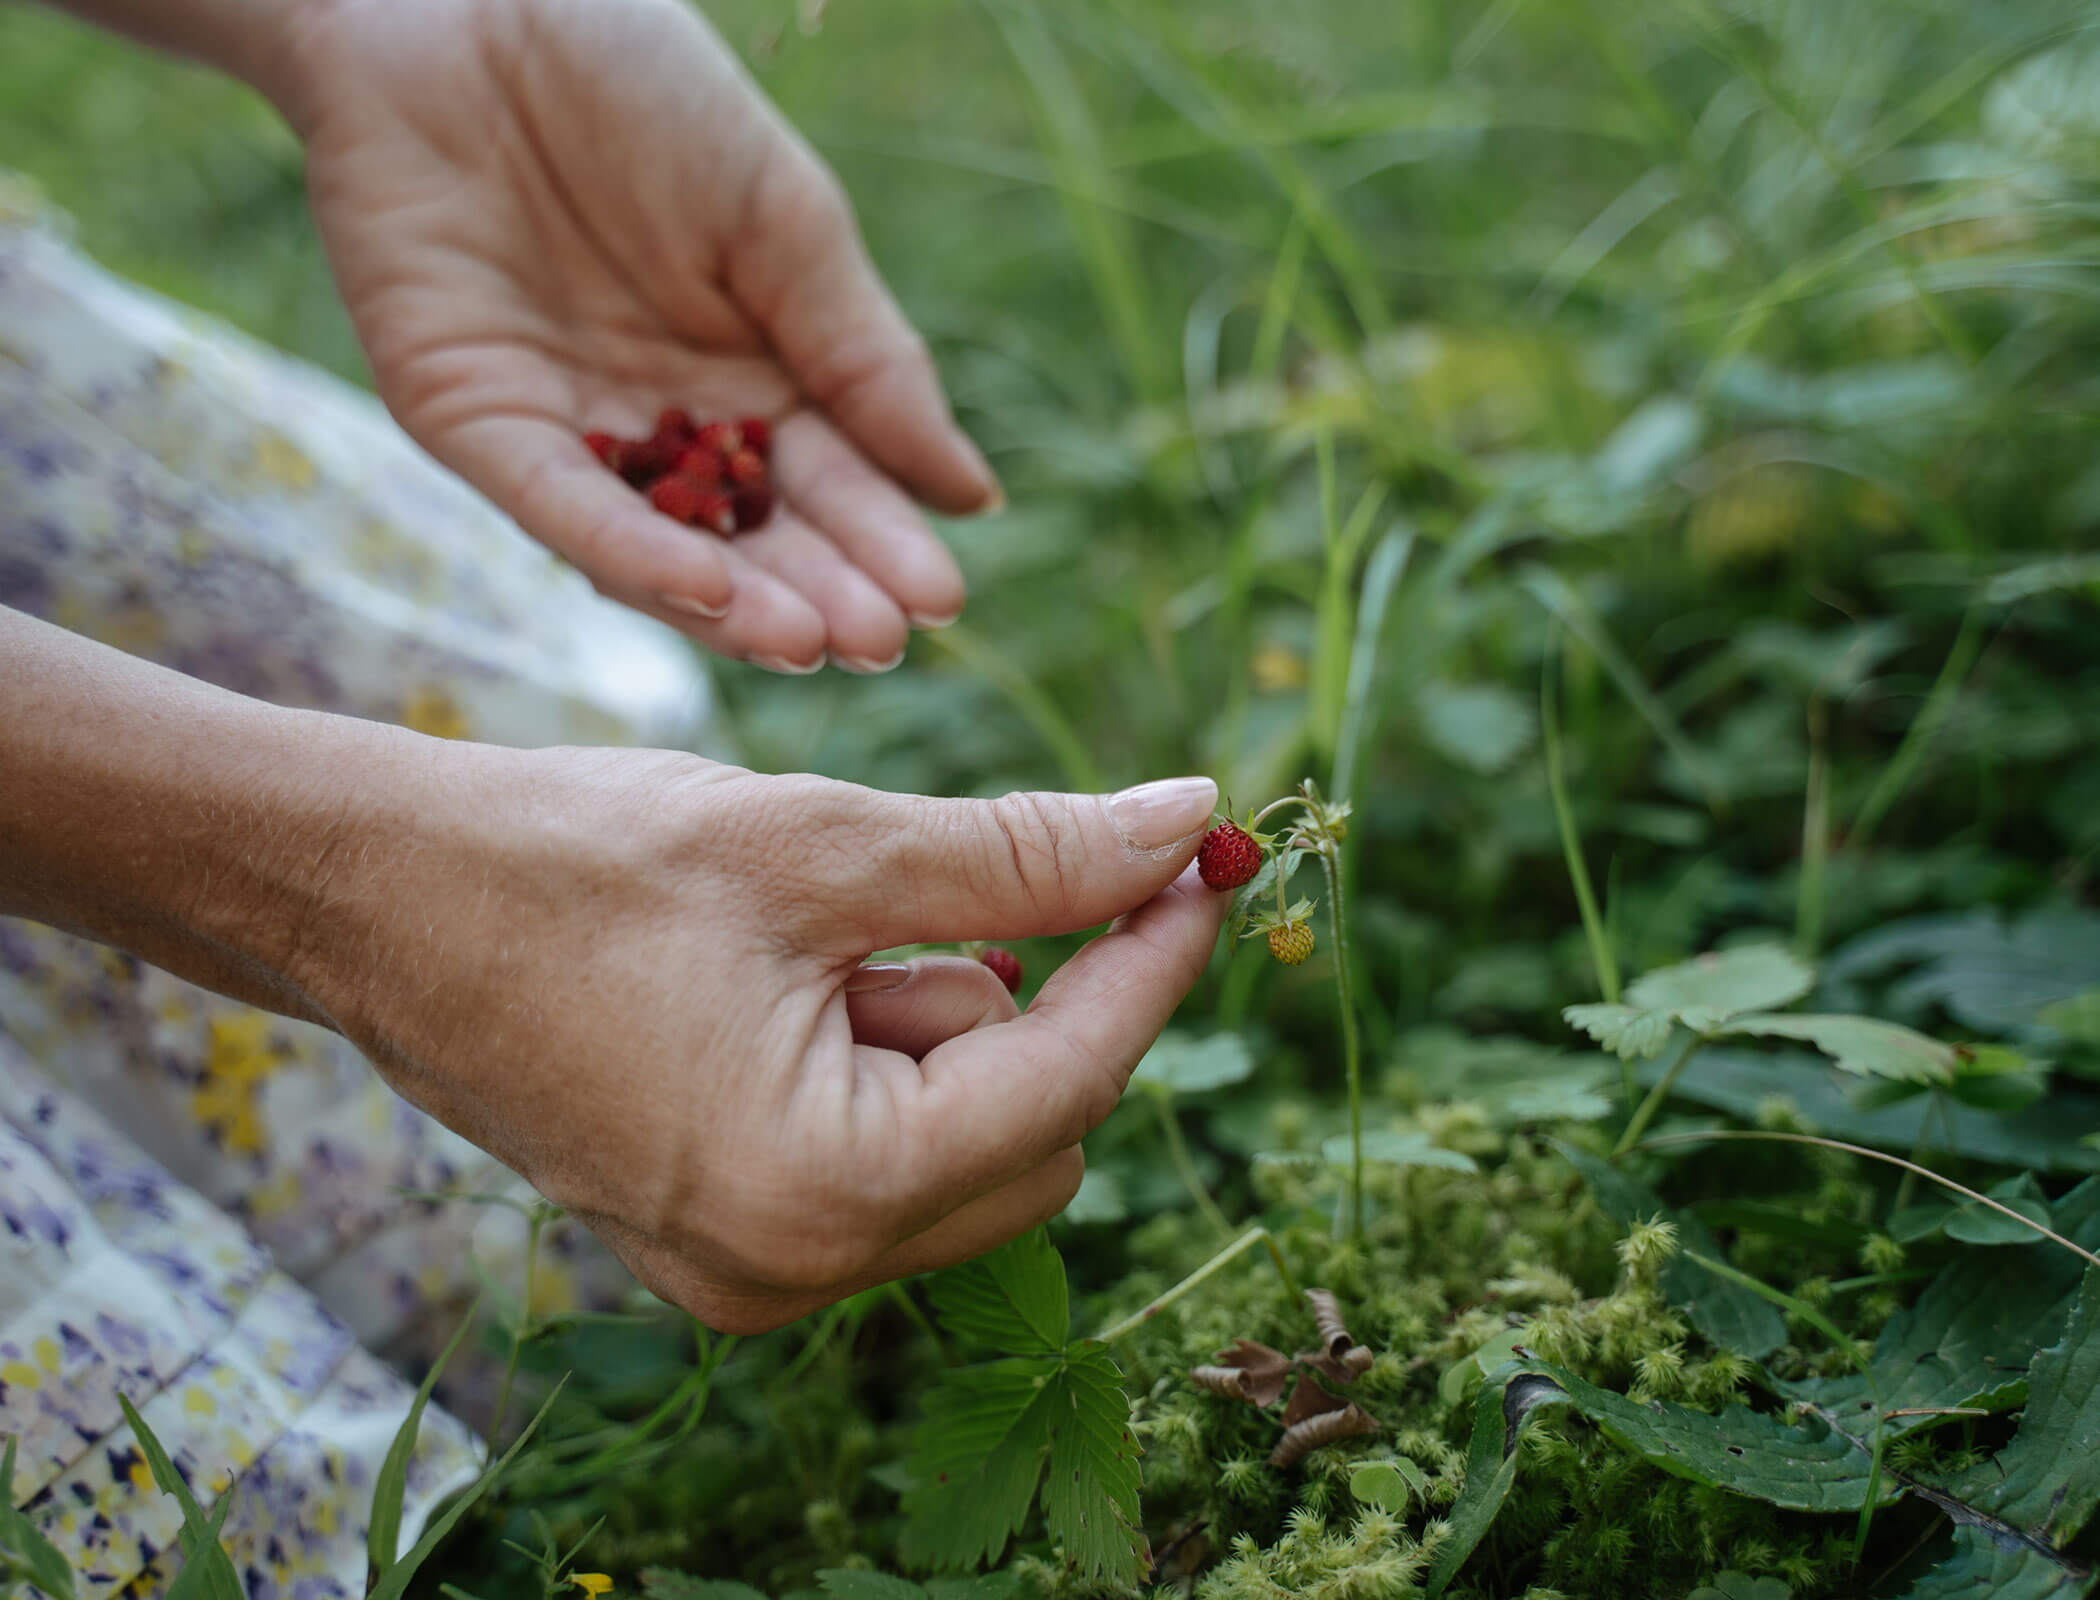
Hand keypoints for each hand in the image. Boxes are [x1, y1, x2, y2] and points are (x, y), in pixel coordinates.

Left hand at [280, 0, 999, 671]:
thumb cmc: (639, 86)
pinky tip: (710, 589)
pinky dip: (632, 550)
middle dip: (820, 594)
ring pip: (659, 548)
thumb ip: (869, 361)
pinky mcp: (476, 422)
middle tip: (881, 640)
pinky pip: (560, 504)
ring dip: (735, 604)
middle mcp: (670, 423)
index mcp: (758, 373)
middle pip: (754, 537)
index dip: (884, 543)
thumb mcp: (785, 221)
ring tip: (812, 641)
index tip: (940, 598)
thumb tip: (971, 496)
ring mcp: (572, 432)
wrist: (466, 0)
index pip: (833, 484)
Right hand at [292, 746, 1225, 1331]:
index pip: (1069, 1080)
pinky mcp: (721, 1233)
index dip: (1152, 958)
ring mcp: (752, 1267)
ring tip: (806, 930)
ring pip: (961, 1142)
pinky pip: (878, 1152)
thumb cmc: (575, 860)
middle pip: (1033, 1136)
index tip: (1203, 857)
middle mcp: (793, 1269)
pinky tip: (783, 976)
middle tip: (970, 877)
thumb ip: (1027, 854)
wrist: (371, 898)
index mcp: (821, 1192)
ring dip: (941, 1017)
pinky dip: (883, 1054)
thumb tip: (1185, 823)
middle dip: (1033, 997)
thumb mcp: (825, 843)